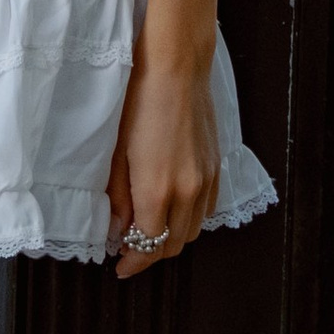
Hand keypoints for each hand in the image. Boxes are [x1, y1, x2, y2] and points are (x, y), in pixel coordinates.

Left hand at [106, 52, 221, 282]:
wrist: (177, 67)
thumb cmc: (140, 102)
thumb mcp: (117, 152)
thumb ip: (117, 196)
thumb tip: (116, 227)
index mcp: (158, 191)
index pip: (149, 245)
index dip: (134, 262)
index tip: (120, 267)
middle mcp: (188, 192)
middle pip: (173, 245)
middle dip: (150, 254)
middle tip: (128, 248)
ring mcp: (206, 180)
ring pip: (193, 230)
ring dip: (171, 237)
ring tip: (149, 227)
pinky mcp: (216, 167)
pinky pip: (207, 209)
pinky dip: (189, 218)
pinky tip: (172, 207)